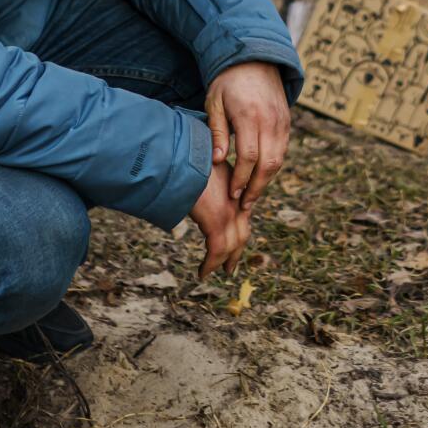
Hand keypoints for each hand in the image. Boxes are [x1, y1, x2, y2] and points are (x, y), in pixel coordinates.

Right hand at [189, 162, 250, 278]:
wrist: (184, 153)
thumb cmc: (188, 153)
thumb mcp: (201, 164)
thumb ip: (203, 177)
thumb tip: (191, 182)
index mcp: (235, 186)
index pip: (241, 213)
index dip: (238, 229)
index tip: (234, 241)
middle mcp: (236, 200)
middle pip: (242, 232)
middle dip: (237, 250)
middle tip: (230, 265)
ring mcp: (229, 211)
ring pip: (232, 244)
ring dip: (226, 260)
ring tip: (221, 272)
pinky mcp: (216, 221)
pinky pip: (217, 251)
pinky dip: (211, 264)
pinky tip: (203, 273)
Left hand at [204, 62, 290, 210]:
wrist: (255, 60)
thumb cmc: (228, 82)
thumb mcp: (215, 103)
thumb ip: (217, 132)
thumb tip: (218, 162)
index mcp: (249, 115)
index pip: (249, 156)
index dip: (241, 178)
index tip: (232, 194)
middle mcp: (270, 120)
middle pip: (268, 163)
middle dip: (256, 187)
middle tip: (244, 204)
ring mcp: (282, 122)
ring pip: (278, 160)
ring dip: (265, 181)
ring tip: (251, 196)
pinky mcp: (287, 122)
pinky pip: (282, 151)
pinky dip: (272, 167)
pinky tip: (259, 177)